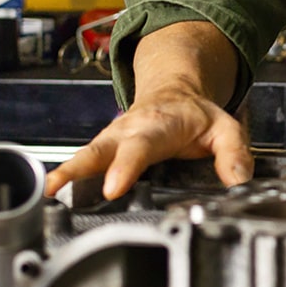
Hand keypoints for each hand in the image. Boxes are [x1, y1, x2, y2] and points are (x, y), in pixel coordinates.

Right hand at [44, 89, 253, 199]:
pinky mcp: (104, 149)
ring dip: (66, 171)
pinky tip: (49, 194)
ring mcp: (113, 139)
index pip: (141, 147)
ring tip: (47, 191)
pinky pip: (83, 161)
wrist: (175, 92)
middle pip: (101, 147)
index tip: (114, 187)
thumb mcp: (225, 127)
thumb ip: (233, 152)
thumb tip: (238, 180)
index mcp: (159, 124)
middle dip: (81, 166)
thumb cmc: (195, 115)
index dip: (126, 166)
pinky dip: (65, 175)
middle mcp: (129, 130)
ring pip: (86, 153)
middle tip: (59, 186)